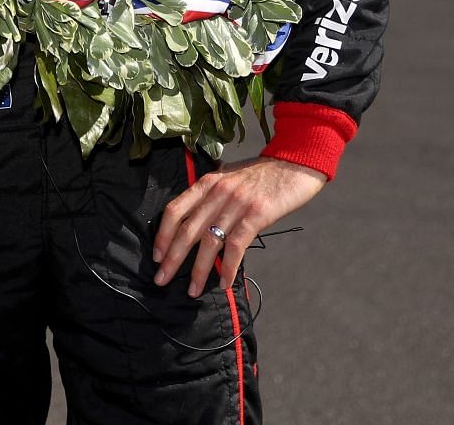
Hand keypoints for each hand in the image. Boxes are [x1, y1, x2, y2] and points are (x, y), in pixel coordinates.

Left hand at [152, 156, 325, 296]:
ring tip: (193, 290)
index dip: (163, 235)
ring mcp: (236, 203)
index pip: (174, 210)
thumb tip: (197, 218)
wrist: (296, 163)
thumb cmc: (264, 174)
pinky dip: (228, 268)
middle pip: (187, 230)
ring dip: (199, 270)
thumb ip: (213, 194)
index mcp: (208, 182)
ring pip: (209, 242)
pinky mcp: (257, 214)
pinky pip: (236, 246)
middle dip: (172, 258)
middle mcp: (218, 192)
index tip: (157, 256)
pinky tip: (224, 283)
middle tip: (161, 279)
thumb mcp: (230, 177)